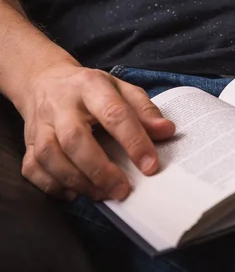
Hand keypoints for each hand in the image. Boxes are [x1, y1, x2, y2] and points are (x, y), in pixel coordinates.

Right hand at [19, 63, 174, 201]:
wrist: (44, 80)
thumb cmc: (91, 89)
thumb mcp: (121, 89)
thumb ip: (145, 110)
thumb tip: (167, 131)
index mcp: (91, 86)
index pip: (114, 114)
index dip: (134, 141)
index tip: (150, 166)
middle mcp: (62, 105)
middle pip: (75, 139)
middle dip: (100, 169)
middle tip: (122, 190)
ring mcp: (41, 124)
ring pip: (50, 156)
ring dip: (77, 180)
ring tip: (102, 194)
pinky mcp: (28, 142)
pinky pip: (32, 168)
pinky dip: (52, 185)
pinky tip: (74, 193)